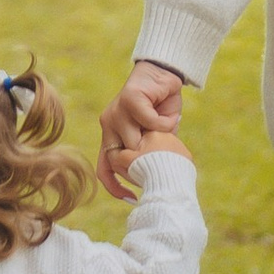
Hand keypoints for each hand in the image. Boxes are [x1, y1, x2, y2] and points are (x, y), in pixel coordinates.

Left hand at [98, 61, 185, 200]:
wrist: (164, 75)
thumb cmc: (160, 108)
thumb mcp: (154, 137)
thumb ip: (149, 153)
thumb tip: (151, 179)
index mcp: (111, 136)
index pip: (105, 168)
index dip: (115, 186)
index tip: (132, 198)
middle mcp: (108, 125)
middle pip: (122, 158)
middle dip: (143, 160)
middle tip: (162, 151)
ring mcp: (115, 112)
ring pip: (135, 141)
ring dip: (157, 138)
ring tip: (166, 127)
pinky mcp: (128, 99)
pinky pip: (149, 122)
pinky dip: (164, 122)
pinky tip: (169, 114)